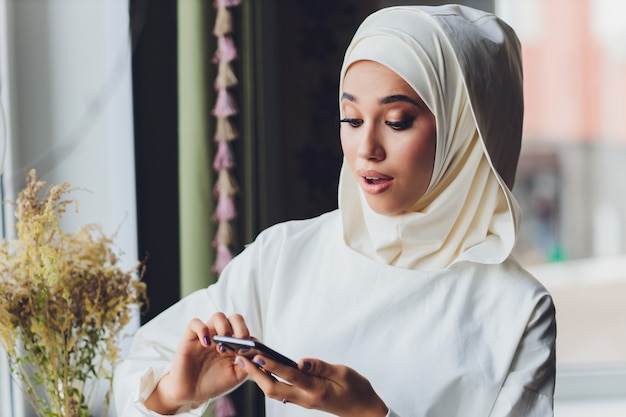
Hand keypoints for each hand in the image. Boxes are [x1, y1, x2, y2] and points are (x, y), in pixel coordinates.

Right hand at [145, 312, 250, 413]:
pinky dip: (202, 329)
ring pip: (218, 316)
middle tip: (240, 342)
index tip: (250, 350)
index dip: (250, 337)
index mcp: (234, 344)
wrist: (191, 394)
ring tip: (222, 346)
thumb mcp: (236, 375)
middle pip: (234, 318)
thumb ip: (248, 364)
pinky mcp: (190, 338)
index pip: (246, 330)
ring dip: (224, 327)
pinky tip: (206, 343)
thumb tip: (260, 354)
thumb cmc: (214, 383)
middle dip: (240, 327)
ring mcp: (207, 336)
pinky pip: (195, 323)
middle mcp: (222, 337)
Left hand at [237, 355, 388, 416]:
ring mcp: (302, 401)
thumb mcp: (343, 373)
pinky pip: (281, 392)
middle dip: (255, 373)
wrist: (363, 410)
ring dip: (259, 377)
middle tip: (241, 357)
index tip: (257, 355)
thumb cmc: (356, 389)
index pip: (290, 376)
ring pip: (274, 392)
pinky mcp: (302, 400)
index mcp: (316, 390)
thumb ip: (320, 367)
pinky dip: (268, 380)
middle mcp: (305, 399)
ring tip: (246, 361)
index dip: (272, 366)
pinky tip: (263, 370)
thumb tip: (301, 361)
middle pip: (273, 389)